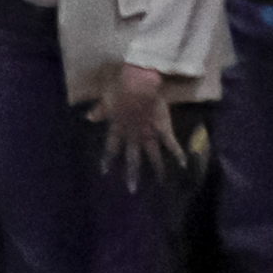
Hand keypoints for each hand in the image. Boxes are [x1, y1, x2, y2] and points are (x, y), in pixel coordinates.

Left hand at [92, 63, 179, 182]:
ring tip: (160, 182)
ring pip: (152, 154)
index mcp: (118, 127)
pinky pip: (171, 143)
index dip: (108, 159)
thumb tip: (88, 118)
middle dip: (132, 172)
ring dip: (156, 168)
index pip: (111, 146)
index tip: (105, 172)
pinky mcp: (163, 128)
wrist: (139, 83)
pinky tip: (183, 165)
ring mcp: (149, 132)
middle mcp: (133, 134)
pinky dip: (178, 153)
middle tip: (132, 189)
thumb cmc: (120, 86)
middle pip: (132, 157)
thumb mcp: (105, 98)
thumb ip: (99, 110)